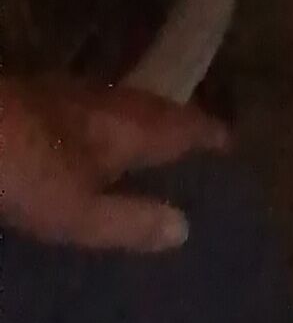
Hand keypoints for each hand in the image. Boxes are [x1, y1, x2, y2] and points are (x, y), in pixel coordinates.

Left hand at [0, 76, 228, 254]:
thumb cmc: (28, 171)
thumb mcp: (78, 212)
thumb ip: (130, 220)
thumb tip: (186, 228)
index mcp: (131, 127)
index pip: (186, 126)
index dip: (211, 135)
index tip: (234, 146)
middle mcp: (114, 103)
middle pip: (160, 109)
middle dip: (184, 123)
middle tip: (202, 143)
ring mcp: (77, 94)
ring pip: (129, 105)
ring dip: (150, 119)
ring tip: (158, 141)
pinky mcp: (47, 96)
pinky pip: (100, 107)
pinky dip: (115, 121)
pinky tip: (99, 137)